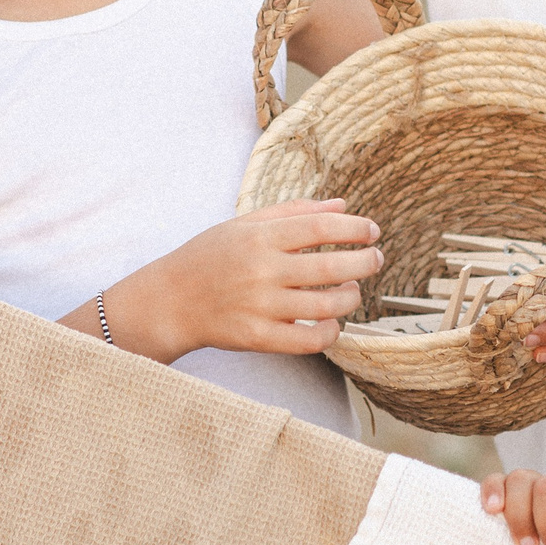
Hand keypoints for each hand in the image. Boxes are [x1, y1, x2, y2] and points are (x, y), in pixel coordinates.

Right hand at [100, 200, 381, 361]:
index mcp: (259, 237)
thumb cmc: (210, 257)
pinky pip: (308, 340)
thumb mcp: (245, 224)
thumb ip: (294, 212)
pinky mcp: (257, 337)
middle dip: (365, 261)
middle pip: (331, 265)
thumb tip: (342, 204)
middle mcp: (261, 270)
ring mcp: (260, 306)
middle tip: (376, 258)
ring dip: (351, 297)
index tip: (371, 231)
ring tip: (352, 290)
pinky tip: (333, 322)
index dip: (354, 227)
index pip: (321, 226)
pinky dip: (331, 332)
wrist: (169, 301)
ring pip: (326, 305)